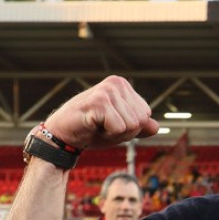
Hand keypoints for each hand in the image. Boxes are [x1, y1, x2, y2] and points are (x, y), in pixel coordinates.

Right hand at [42, 76, 158, 150]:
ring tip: (97, 125)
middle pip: (141, 120)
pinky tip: (92, 126)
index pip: (146, 115)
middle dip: (124, 132)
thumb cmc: (90, 130)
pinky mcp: (98, 102)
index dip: (130, 127)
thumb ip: (139, 126)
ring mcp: (107, 91)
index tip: (109, 123)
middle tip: (102, 126)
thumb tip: (156, 127)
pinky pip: (119, 128)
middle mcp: (116, 83)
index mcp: (123, 85)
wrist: (62, 136)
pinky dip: (107, 134)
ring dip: (115, 133)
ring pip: (132, 126)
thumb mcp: (120, 128)